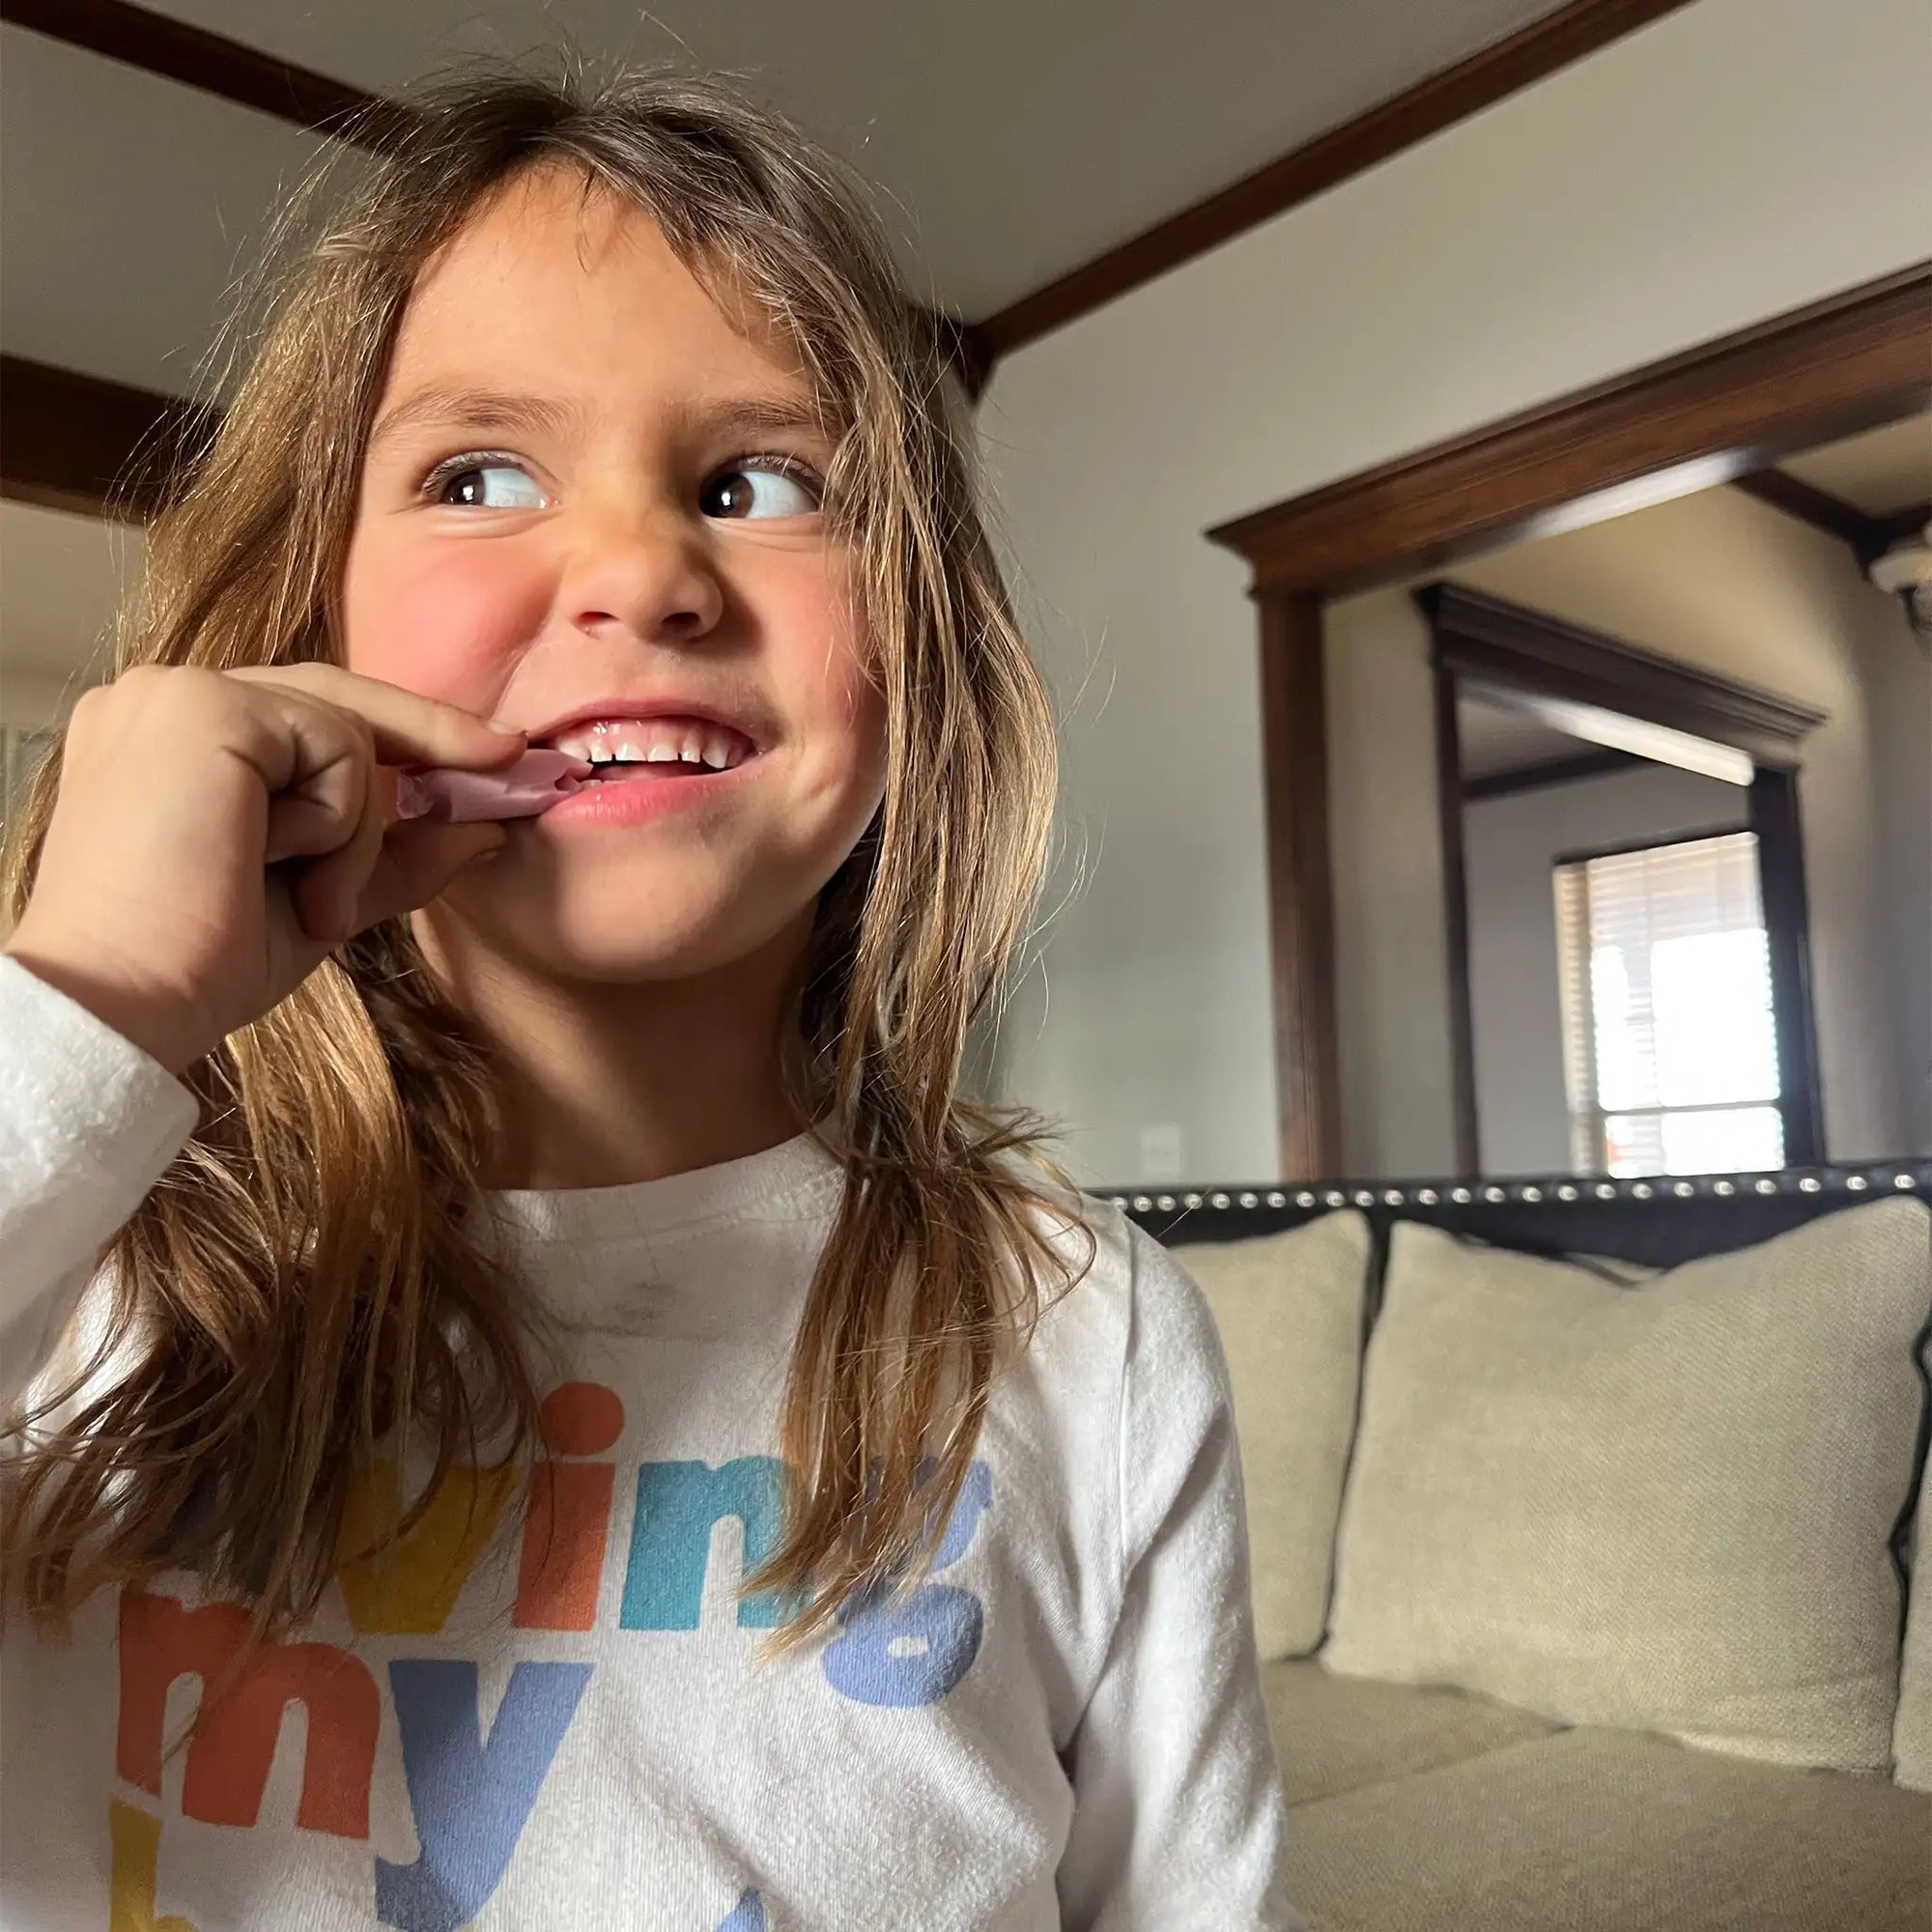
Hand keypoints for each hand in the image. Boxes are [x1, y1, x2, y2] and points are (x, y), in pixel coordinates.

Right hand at [4, 661, 526, 1073]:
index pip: (306, 714)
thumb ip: (395, 854)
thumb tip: (483, 826)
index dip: (403, 732)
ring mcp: (177, 693)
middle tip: (512, 757)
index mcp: (173, 738)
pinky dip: (336, 825)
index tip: (486, 755)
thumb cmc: (202, 964)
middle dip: (434, 734)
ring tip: (303, 899)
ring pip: (347, 734)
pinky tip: (272, 866)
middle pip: (336, 697)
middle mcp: (165, 699)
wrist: (127, 1002)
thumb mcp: (324, 897)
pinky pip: (337, 747)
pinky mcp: (202, 706)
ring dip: (355, 834)